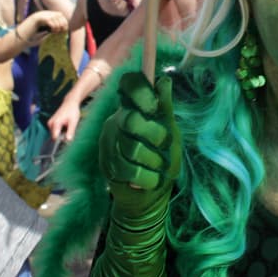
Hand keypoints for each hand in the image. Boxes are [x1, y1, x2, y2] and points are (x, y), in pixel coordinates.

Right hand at [21, 9, 66, 43]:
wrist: (19, 39)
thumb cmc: (31, 38)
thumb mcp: (45, 34)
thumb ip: (52, 30)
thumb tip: (63, 30)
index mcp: (46, 17)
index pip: (60, 15)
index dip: (64, 22)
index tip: (63, 31)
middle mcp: (43, 14)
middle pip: (59, 15)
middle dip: (62, 23)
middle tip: (59, 32)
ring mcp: (39, 15)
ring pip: (55, 17)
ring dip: (58, 25)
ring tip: (55, 31)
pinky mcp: (36, 18)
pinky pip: (49, 20)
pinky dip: (53, 26)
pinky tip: (52, 30)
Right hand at [48, 93, 81, 141]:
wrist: (70, 103)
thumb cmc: (72, 111)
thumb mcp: (74, 122)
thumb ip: (70, 131)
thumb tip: (68, 141)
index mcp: (55, 123)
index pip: (55, 138)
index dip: (61, 140)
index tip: (67, 139)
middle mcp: (50, 124)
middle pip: (55, 136)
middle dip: (62, 136)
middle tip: (69, 130)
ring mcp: (50, 123)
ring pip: (55, 134)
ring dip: (61, 133)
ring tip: (67, 126)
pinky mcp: (51, 123)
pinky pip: (55, 131)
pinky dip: (60, 130)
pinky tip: (65, 125)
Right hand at [98, 72, 179, 212]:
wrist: (150, 196)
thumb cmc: (162, 159)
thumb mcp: (170, 131)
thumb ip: (165, 108)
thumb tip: (164, 80)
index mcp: (132, 107)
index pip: (129, 84)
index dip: (141, 92)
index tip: (154, 107)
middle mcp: (116, 121)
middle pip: (131, 119)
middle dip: (154, 135)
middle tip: (163, 144)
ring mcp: (109, 144)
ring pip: (132, 148)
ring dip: (154, 161)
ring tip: (158, 166)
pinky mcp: (107, 166)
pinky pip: (130, 171)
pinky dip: (148, 178)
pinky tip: (151, 180)